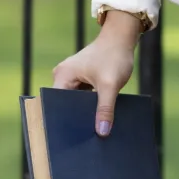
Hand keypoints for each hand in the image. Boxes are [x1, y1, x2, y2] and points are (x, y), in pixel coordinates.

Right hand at [52, 11, 140, 136]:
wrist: (123, 38)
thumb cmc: (114, 56)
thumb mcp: (110, 84)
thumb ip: (105, 109)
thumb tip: (102, 133)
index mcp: (62, 77)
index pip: (55, 106)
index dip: (63, 122)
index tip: (69, 140)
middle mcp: (63, 77)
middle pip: (65, 105)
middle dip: (75, 119)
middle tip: (83, 140)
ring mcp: (73, 78)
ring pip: (75, 102)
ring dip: (84, 113)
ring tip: (90, 132)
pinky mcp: (83, 79)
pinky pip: (83, 97)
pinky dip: (90, 105)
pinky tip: (98, 118)